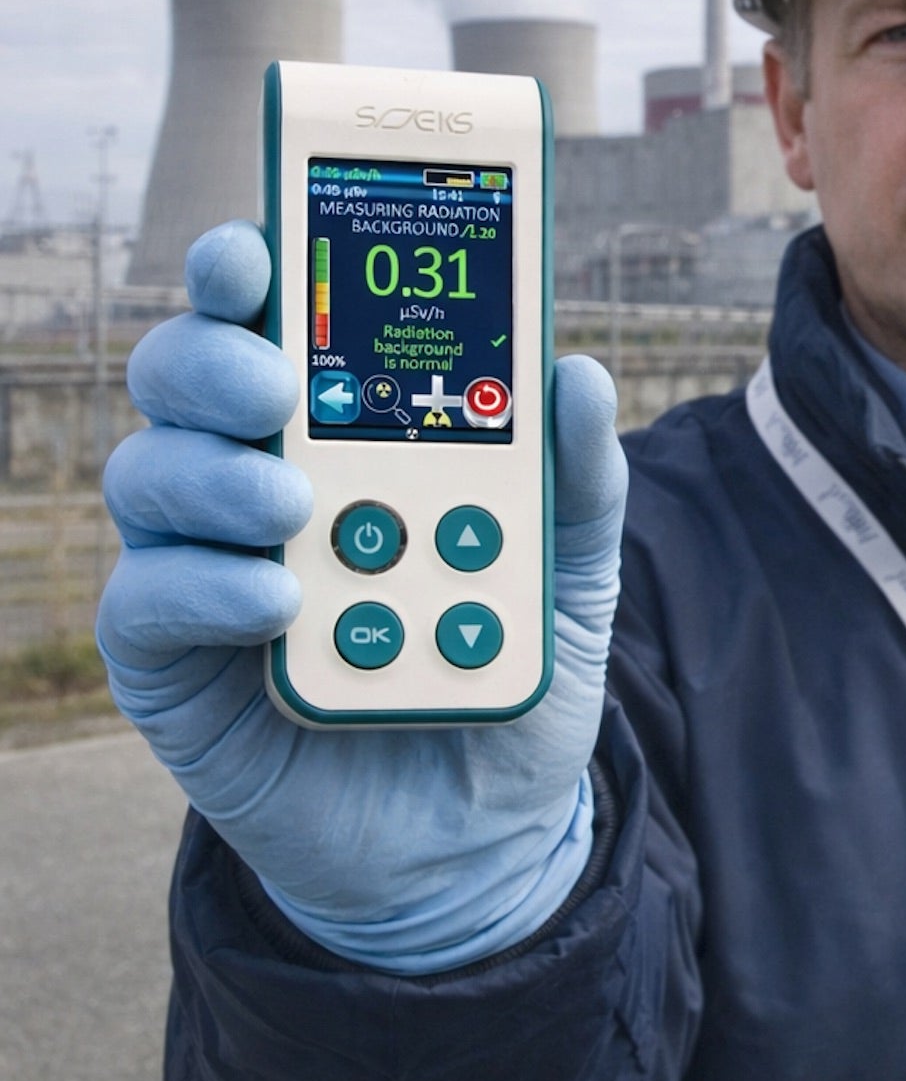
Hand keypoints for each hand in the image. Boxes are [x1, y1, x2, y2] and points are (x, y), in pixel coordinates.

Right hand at [97, 220, 626, 972]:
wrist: (475, 835)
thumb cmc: (500, 673)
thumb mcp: (567, 575)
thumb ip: (576, 482)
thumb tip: (580, 372)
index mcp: (342, 441)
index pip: (276, 331)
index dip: (251, 275)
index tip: (261, 245)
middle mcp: (259, 484)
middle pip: (189, 379)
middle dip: (217, 358)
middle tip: (280, 383)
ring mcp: (210, 569)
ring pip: (153, 476)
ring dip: (216, 474)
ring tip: (298, 505)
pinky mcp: (176, 665)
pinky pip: (150, 602)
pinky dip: (203, 588)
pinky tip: (276, 600)